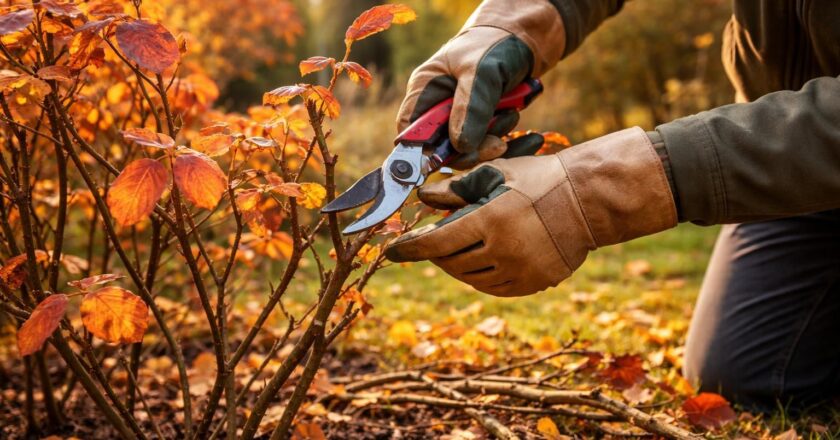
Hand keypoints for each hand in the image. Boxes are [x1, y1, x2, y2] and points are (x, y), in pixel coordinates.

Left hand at [385, 127, 677, 296]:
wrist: (586, 202)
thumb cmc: (538, 180)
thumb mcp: (494, 174)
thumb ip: (455, 189)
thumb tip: (423, 198)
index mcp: (491, 220)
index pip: (437, 243)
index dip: (410, 249)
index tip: (391, 251)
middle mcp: (504, 251)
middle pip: (451, 262)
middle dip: (435, 252)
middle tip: (430, 240)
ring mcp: (520, 272)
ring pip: (470, 278)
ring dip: (455, 265)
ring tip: (457, 247)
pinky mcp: (532, 284)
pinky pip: (493, 287)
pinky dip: (478, 276)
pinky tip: (479, 259)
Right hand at [396, 0, 564, 169]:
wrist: (526, 39)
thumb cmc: (495, 46)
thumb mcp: (481, 72)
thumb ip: (470, 108)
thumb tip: (461, 146)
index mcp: (425, 91)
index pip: (410, 133)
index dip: (424, 151)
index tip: (454, 156)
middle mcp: (439, 108)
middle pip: (443, 148)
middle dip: (471, 148)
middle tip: (497, 144)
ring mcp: (462, 118)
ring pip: (471, 149)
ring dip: (494, 139)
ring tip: (513, 114)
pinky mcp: (484, 125)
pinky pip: (492, 146)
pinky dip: (511, 143)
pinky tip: (532, 138)